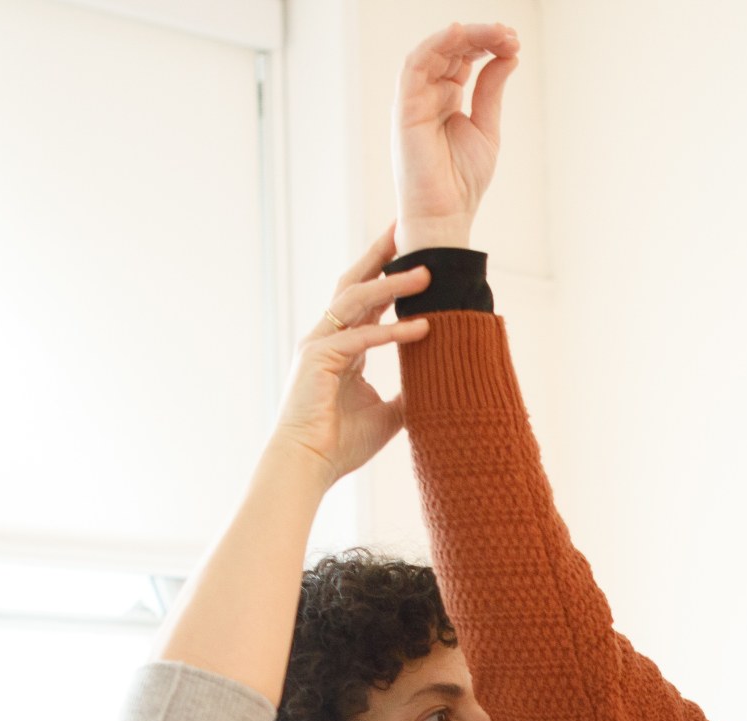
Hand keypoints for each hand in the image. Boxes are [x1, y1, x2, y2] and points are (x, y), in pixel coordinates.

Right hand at [267, 228, 429, 488]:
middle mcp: (327, 337)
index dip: (388, 274)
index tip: (413, 252)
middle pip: (356, 282)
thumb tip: (439, 388)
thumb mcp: (387, 415)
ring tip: (428, 273)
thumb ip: (409, 394)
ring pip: (358, 300)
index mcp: (340, 345)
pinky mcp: (318, 360)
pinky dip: (392, 332)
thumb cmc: (339, 444)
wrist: (307, 467)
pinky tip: (423, 327)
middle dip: (382, 255)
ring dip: (394, 284)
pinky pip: (361, 338)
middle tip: (408, 228)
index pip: (366, 299)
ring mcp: (319, 344)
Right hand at [394, 22, 518, 252]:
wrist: (445, 215)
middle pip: (451, 51)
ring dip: (466, 36)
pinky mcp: (405, 107)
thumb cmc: (462, 182)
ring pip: (435, 51)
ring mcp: (414, 100)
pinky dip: (436, 44)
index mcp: (445, 100)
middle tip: (510, 34)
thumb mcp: (486, 128)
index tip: (514, 42)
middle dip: (482, 37)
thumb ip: (491, 91)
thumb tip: (509, 57)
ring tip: (498, 33)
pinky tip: (459, 32)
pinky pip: (415, 65)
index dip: (487, 45)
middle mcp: (427, 95)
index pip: (463, 59)